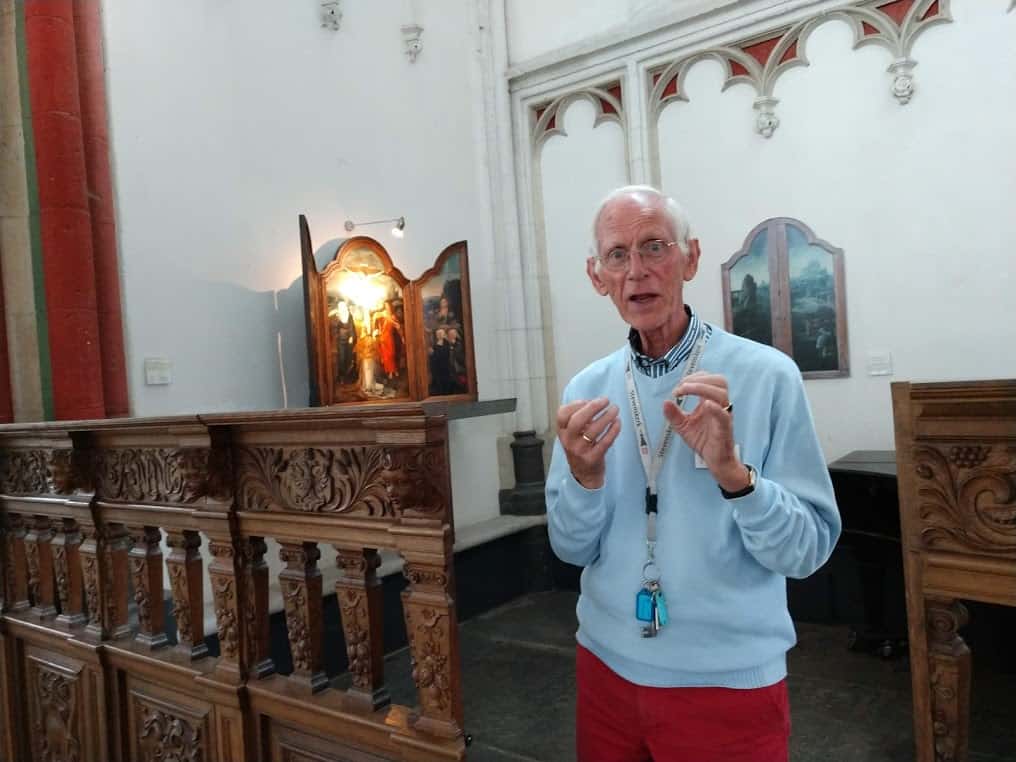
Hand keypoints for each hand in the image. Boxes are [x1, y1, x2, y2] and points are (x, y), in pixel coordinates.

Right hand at [557, 397, 620, 488]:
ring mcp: (580, 451)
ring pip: (593, 430)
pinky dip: (613, 430)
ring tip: (615, 409)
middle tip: (605, 401)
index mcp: (562, 432)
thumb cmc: (581, 449)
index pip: (562, 414)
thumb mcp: (573, 434)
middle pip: (577, 420)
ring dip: (606, 417)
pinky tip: (617, 422)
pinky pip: (605, 441)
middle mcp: (569, 441)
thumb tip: (595, 403)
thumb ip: (580, 419)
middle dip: (592, 408)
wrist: (584, 475)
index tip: (589, 400)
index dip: (576, 404)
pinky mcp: (593, 458)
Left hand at [663, 372, 748, 491]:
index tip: (678, 388)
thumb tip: (665, 402)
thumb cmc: (704, 441)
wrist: (716, 461)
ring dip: (702, 387)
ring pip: (721, 393)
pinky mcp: (725, 428)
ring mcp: (723, 415)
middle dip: (699, 378)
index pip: (708, 379)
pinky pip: (723, 415)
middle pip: (719, 381)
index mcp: (710, 402)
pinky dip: (715, 408)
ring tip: (686, 390)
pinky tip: (705, 405)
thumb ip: (674, 414)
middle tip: (681, 387)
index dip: (694, 377)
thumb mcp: (683, 426)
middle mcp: (720, 405)